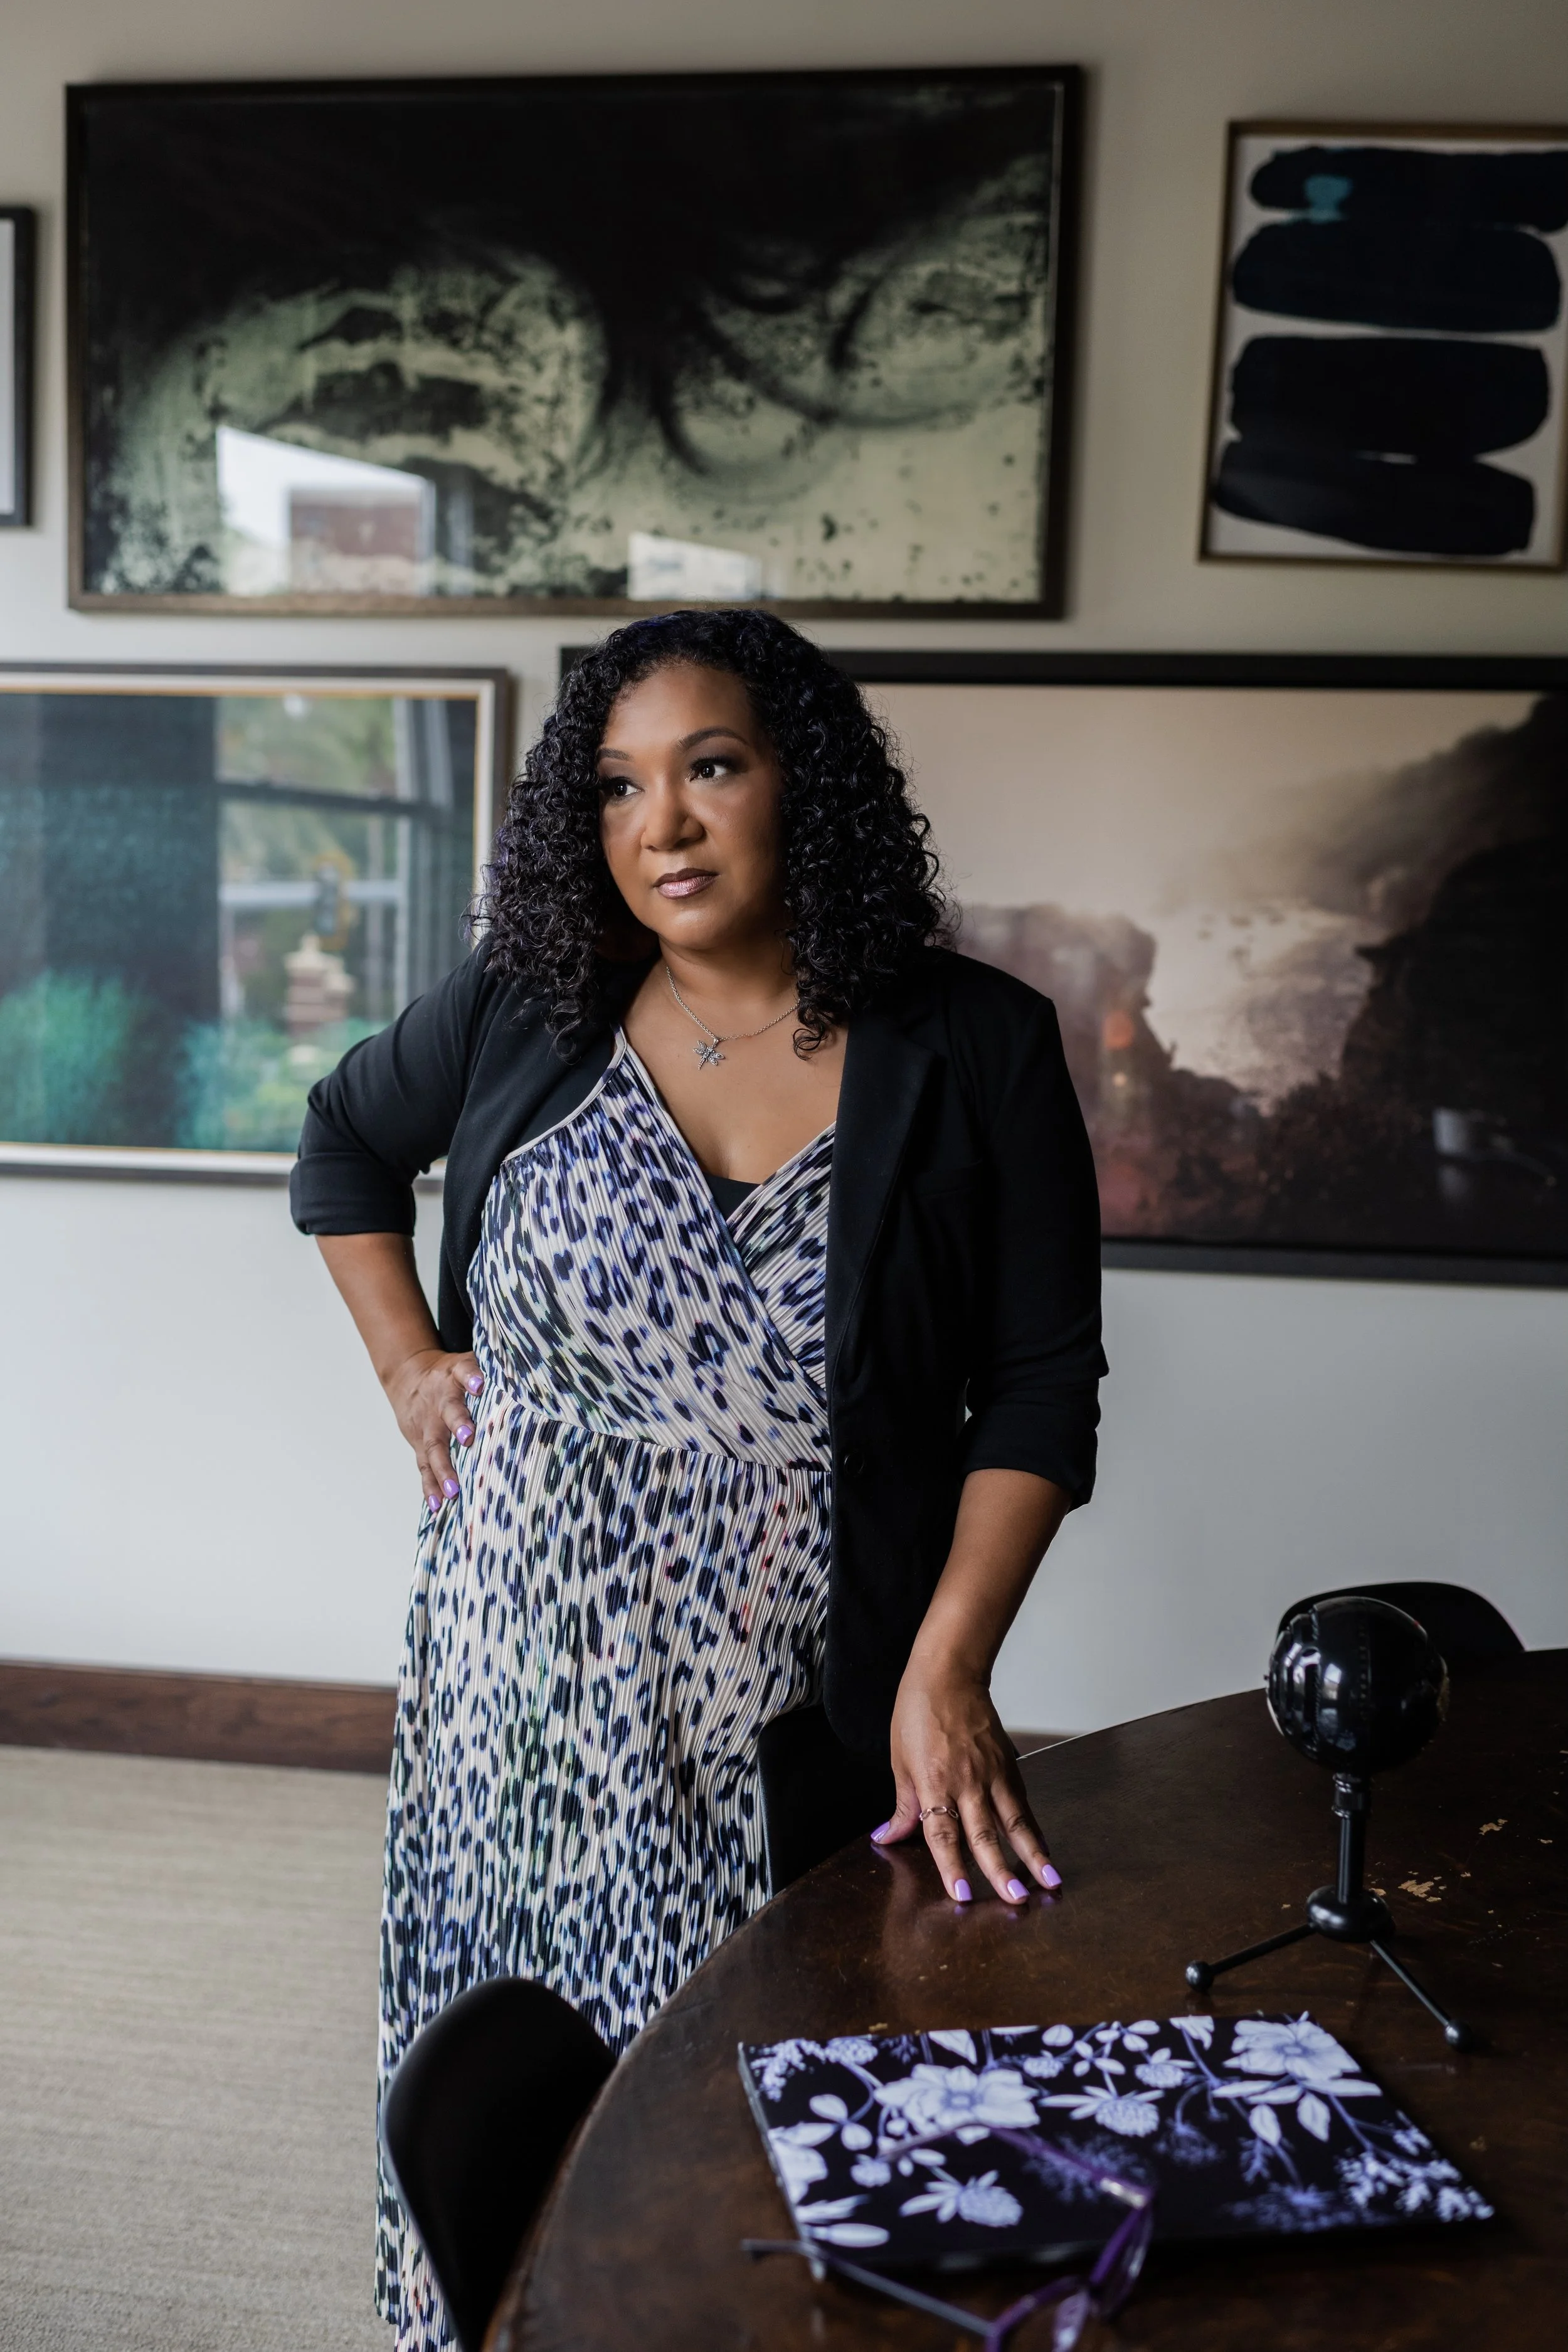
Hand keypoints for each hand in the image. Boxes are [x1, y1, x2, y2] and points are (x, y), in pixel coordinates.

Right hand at [383, 1348, 483, 1510]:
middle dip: (458, 1424)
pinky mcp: (420, 1443)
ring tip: (454, 1490)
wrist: (408, 1377)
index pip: (463, 1371)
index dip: (470, 1376)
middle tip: (468, 1437)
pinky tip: (437, 1504)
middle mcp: (441, 1400)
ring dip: (444, 1469)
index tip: (479, 1383)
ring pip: (434, 1446)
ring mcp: (428, 1424)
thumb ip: (494, 1370)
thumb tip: (533, 1376)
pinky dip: (430, 1486)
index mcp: (455, 1376)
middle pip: (449, 1411)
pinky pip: (424, 1466)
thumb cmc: (450, 1375)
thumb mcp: (468, 1363)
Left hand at [874, 1657, 1061, 1905]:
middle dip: (1000, 1871)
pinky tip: (1044, 1850)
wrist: (948, 1675)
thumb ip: (902, 1805)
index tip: (961, 1894)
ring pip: (1015, 1822)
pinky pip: (1022, 1803)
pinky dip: (1034, 1829)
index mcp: (934, 1782)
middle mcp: (966, 1781)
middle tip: (1016, 1900)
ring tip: (1049, 1882)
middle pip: (985, 1834)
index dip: (951, 1866)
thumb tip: (887, 1836)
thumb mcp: (899, 1760)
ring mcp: (992, 1773)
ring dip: (1032, 1855)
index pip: (943, 1833)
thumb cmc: (918, 1713)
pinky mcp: (1009, 1765)